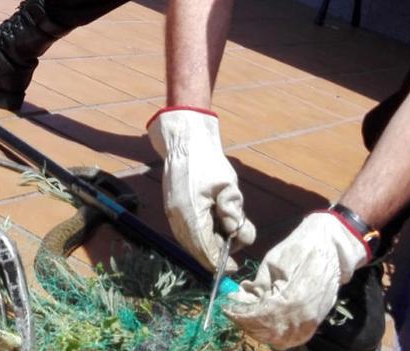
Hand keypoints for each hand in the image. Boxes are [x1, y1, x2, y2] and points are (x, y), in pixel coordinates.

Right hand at [147, 107, 255, 271]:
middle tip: (237, 239)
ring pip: (192, 243)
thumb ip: (233, 210)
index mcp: (191, 213)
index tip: (235, 267)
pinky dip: (202, 234)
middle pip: (197, 250)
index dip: (220, 262)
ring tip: (228, 225)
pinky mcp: (173, 211)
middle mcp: (177, 219)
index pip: (205, 250)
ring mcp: (172, 215)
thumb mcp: (228, 185)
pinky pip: (187, 233)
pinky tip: (215, 222)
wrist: (185, 143)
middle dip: (219, 251)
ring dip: (211, 242)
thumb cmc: (208, 162)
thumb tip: (235, 232)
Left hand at [223, 212, 368, 349]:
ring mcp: (311, 321)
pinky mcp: (315, 322)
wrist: (329, 248)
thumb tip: (241, 297)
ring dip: (260, 330)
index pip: (259, 316)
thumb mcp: (272, 262)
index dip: (240, 314)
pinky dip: (276, 335)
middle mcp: (303, 316)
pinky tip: (264, 324)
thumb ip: (258, 285)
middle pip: (268, 331)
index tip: (226, 307)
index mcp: (292, 298)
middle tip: (234, 311)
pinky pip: (293, 338)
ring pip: (280, 339)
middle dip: (247, 323)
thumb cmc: (299, 249)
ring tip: (247, 316)